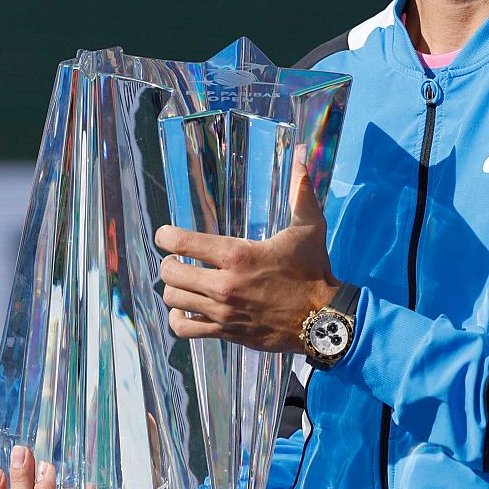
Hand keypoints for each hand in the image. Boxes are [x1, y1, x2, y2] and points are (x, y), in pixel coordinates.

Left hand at [158, 158, 337, 351]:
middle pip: (170, 272)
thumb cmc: (314, 271)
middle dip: (169, 262)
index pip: (182, 242)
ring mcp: (223, 312)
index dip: (165, 236)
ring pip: (173, 299)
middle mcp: (224, 285)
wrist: (323, 320)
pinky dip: (179, 319)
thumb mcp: (309, 228)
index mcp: (238, 255)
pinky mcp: (226, 332)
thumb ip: (301, 192)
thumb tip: (302, 155)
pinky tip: (186, 310)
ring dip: (174, 288)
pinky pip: (184, 329)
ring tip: (183, 281)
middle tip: (177, 258)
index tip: (165, 235)